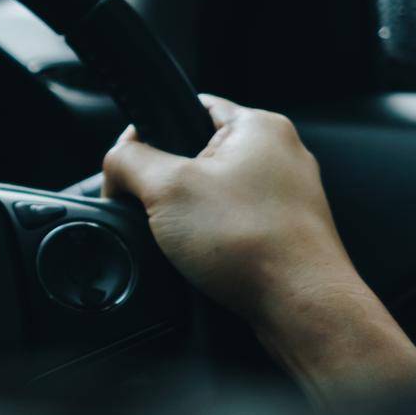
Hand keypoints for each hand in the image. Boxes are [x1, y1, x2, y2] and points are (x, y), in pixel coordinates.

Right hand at [103, 96, 415, 403]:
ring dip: (189, 216)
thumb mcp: (165, 189)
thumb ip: (128, 162)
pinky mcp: (284, 231)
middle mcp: (280, 154)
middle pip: (196, 154)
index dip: (149, 134)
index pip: (188, 107)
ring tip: (189, 240)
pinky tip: (209, 258)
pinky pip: (231, 224)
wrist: (300, 307)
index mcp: (259, 125)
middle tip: (159, 210)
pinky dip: (213, 239)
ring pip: (213, 194)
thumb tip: (115, 161)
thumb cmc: (254, 245)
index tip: (133, 165)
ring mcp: (286, 195)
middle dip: (168, 184)